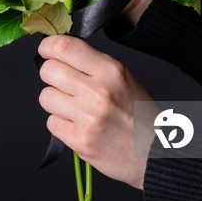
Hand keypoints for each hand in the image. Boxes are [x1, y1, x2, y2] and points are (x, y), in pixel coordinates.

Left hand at [37, 35, 158, 189]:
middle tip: (61, 83)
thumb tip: (59, 53)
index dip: (48, 46)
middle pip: (48, 71)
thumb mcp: (124, 78)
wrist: (156, 154)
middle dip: (50, 76)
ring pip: (45, 97)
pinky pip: (51, 123)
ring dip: (55, 102)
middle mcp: (98, 91)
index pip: (65, 47)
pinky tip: (78, 126)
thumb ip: (93, 64)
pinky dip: (61, 124)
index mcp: (111, 70)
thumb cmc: (139, 114)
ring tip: (74, 108)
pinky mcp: (80, 141)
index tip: (45, 50)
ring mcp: (88, 117)